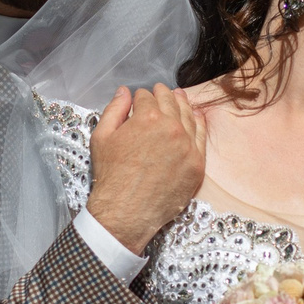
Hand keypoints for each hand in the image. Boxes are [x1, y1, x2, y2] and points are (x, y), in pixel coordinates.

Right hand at [85, 83, 206, 253]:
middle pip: (170, 102)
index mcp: (147, 117)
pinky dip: (198, 123)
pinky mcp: (197, 163)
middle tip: (160, 91)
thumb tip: (124, 91)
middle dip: (163, 94)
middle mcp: (171, 127)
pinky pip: (201, 137)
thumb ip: (114, 109)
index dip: (140, 96)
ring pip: (188, 116)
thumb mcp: (101, 137)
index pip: (146, 96)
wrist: (126, 212)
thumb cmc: (111, 176)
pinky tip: (195, 117)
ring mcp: (187, 146)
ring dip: (182, 104)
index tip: (139, 100)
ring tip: (178, 98)